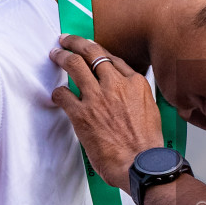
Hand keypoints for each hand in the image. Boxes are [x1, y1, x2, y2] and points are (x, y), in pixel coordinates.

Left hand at [49, 35, 162, 189]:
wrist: (141, 164)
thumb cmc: (146, 146)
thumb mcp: (151, 111)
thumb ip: (137, 97)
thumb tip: (127, 95)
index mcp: (135, 84)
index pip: (113, 58)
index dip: (97, 51)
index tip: (90, 49)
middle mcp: (116, 85)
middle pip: (92, 52)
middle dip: (76, 43)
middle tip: (67, 40)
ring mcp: (97, 98)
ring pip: (74, 64)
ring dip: (61, 56)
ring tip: (55, 54)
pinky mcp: (81, 114)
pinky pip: (63, 94)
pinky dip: (57, 92)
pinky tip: (56, 94)